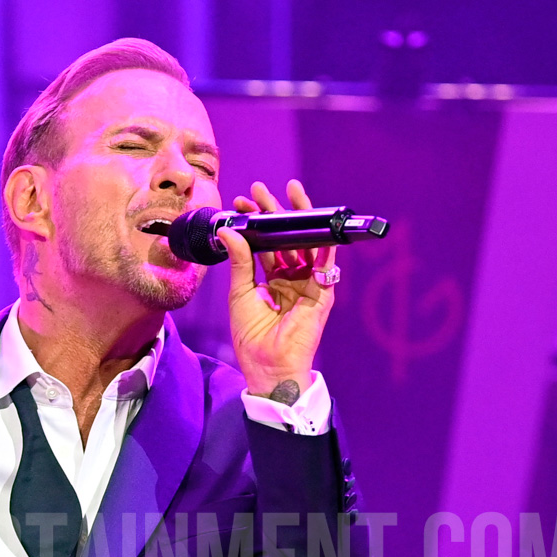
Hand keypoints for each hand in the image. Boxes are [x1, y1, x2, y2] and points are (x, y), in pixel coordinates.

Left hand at [219, 178, 337, 399]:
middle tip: (260, 190)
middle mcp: (293, 278)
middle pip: (287, 238)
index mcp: (274, 280)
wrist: (267, 366)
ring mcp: (309, 284)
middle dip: (275, 213)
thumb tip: (229, 230)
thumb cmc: (252, 337)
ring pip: (307, 244)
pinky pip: (326, 262)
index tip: (241, 203)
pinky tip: (316, 221)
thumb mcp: (241, 293)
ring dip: (299, 218)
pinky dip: (324, 242)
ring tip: (287, 193)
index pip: (267, 243)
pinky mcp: (323, 293)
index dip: (256, 223)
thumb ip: (240, 261)